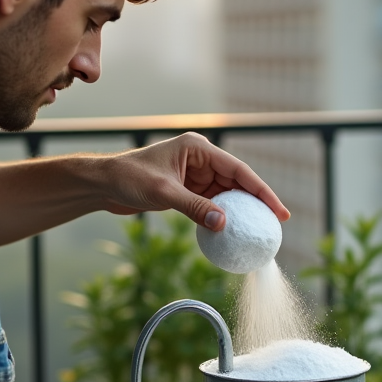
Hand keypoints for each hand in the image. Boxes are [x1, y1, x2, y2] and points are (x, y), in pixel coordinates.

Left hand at [102, 132, 289, 228]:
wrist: (104, 184)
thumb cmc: (129, 178)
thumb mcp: (163, 192)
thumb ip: (194, 207)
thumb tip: (224, 224)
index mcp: (198, 148)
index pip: (238, 170)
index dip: (261, 191)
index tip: (278, 210)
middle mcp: (200, 159)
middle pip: (237, 183)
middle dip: (256, 203)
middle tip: (275, 225)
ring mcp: (195, 175)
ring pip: (226, 195)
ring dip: (240, 212)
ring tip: (258, 231)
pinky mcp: (187, 190)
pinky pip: (212, 205)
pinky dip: (222, 218)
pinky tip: (233, 233)